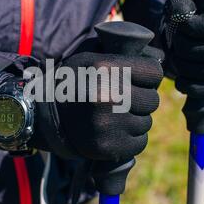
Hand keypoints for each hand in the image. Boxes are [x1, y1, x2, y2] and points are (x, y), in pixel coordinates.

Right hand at [34, 47, 162, 161]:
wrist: (44, 114)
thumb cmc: (73, 83)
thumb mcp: (91, 58)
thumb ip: (122, 56)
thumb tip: (160, 58)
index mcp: (105, 68)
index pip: (154, 72)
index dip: (148, 76)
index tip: (139, 80)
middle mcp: (108, 95)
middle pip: (152, 100)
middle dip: (141, 99)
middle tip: (124, 100)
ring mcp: (108, 124)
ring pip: (146, 122)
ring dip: (135, 120)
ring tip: (114, 116)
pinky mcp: (108, 147)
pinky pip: (139, 142)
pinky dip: (131, 138)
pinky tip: (114, 131)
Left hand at [164, 0, 203, 98]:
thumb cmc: (195, 17)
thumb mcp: (188, 3)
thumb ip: (181, 3)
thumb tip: (180, 13)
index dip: (192, 29)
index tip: (177, 28)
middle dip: (185, 52)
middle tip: (173, 50)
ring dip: (186, 70)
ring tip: (175, 64)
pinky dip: (193, 88)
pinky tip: (181, 82)